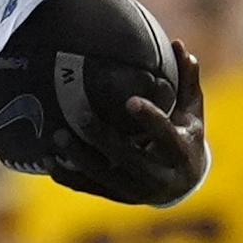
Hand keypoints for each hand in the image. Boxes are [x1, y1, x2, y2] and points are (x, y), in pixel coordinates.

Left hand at [67, 39, 208, 207]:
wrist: (184, 183)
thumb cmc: (186, 136)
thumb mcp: (192, 112)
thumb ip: (188, 81)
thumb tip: (180, 45)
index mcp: (181, 153)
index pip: (165, 136)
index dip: (149, 119)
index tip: (130, 101)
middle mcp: (160, 177)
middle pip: (128, 159)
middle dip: (103, 139)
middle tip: (79, 116)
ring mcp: (137, 191)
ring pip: (105, 177)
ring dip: (79, 158)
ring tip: (57, 136)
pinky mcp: (119, 197)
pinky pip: (90, 188)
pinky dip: (69, 176)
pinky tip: (49, 161)